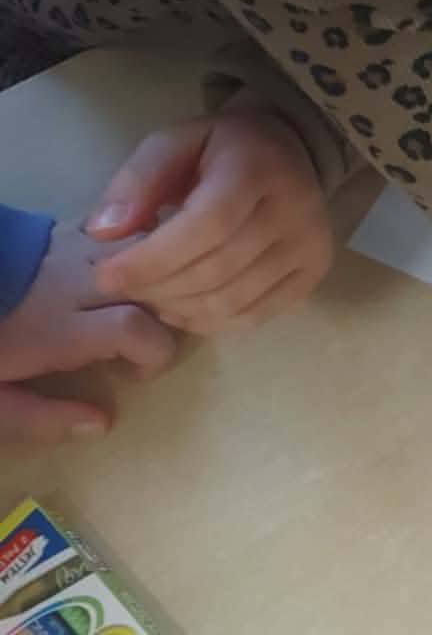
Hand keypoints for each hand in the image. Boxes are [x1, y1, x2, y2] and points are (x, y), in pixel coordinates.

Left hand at [0, 222, 176, 448]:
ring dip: (159, 276)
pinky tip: (130, 267)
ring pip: (147, 253)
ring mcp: (77, 250)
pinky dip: (138, 247)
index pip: (135, 329)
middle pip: (154, 286)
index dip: (155, 353)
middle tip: (148, 336)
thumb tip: (102, 424)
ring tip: (145, 301)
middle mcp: (80, 284)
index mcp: (60, 330)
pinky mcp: (70, 228)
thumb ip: (41, 416)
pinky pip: (123, 230)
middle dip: (168, 312)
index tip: (137, 374)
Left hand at [86, 107, 334, 335]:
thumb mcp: (173, 144)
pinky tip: (184, 306)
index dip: (152, 259)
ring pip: (231, 300)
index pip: (206, 227)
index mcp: (257, 169)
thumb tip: (103, 233)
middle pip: (215, 271)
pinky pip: (253, 316)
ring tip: (152, 294)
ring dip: (178, 308)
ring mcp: (310, 244)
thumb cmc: (220, 150)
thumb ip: (136, 182)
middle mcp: (296, 209)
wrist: (289, 149)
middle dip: (157, 287)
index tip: (106, 276)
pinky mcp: (315, 270)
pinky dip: (208, 322)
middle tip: (125, 286)